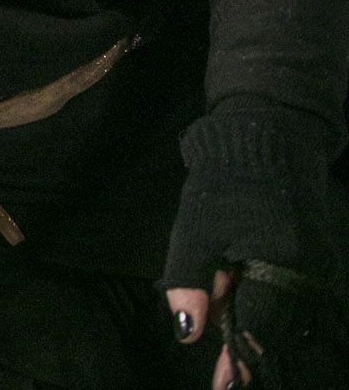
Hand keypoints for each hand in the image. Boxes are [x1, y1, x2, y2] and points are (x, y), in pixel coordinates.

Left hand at [162, 109, 335, 389]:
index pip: (262, 328)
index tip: (226, 384)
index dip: (242, 356)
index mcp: (279, 266)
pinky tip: (241, 307)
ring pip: (286, 314)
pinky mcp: (314, 257)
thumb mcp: (195, 234)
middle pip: (278, 328)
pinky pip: (291, 294)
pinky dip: (267, 306)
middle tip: (225, 378)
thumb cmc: (223, 186)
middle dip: (249, 349)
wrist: (263, 140)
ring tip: (230, 344)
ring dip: (257, 328)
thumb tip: (188, 333)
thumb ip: (190, 284)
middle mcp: (308, 272)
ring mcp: (317, 265)